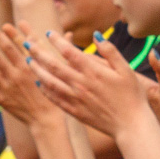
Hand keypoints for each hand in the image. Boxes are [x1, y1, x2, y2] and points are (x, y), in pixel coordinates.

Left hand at [0, 23, 62, 127]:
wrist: (47, 120)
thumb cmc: (56, 93)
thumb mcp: (56, 69)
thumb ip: (53, 50)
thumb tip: (66, 33)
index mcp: (29, 66)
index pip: (13, 46)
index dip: (2, 34)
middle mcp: (16, 75)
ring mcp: (7, 87)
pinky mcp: (2, 100)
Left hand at [27, 32, 155, 137]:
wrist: (131, 126)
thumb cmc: (132, 96)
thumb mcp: (126, 69)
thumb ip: (110, 51)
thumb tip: (96, 35)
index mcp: (93, 71)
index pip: (69, 51)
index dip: (57, 41)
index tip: (48, 33)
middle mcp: (81, 84)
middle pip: (54, 65)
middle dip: (39, 53)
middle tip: (27, 43)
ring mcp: (76, 99)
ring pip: (50, 82)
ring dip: (37, 70)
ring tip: (28, 61)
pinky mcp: (75, 111)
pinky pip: (55, 99)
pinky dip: (45, 90)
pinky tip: (39, 83)